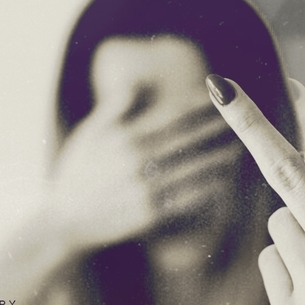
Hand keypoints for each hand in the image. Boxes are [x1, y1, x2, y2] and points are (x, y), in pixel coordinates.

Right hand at [46, 38, 241, 254]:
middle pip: (187, 139)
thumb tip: (137, 83)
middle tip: (240, 117)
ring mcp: (144, 189)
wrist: (64, 222)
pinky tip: (224, 182)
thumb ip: (113, 108)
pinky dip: (207, 189)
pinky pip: (186, 199)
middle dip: (216, 127)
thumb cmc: (77, 174)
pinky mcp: (149, 215)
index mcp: (123, 137)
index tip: (218, 95)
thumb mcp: (88, 134)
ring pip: (192, 168)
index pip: (171, 115)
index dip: (199, 104)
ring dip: (219, 156)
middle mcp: (136, 161)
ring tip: (240, 147)